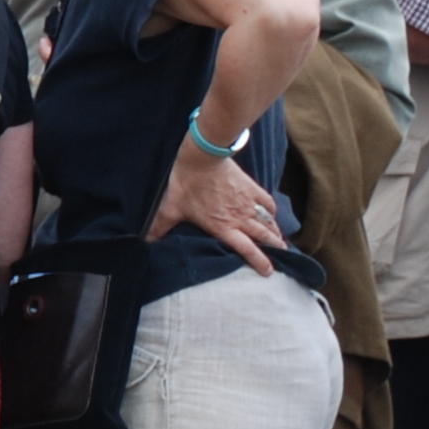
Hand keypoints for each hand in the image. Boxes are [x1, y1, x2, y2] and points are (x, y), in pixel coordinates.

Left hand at [151, 138, 284, 274]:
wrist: (202, 157)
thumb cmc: (186, 183)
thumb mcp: (170, 208)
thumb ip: (161, 226)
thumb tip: (147, 241)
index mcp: (224, 226)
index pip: (247, 249)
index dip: (260, 261)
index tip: (269, 272)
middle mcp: (241, 218)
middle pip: (264, 237)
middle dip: (274, 248)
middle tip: (282, 256)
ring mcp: (249, 203)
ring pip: (269, 223)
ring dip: (276, 233)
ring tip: (280, 241)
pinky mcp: (252, 188)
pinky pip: (268, 203)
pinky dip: (272, 212)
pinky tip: (272, 215)